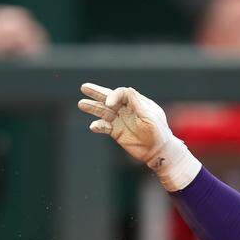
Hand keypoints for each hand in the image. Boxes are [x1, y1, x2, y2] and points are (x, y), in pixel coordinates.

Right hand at [78, 83, 200, 190]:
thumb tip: (126, 89)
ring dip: (93, 107)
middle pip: (109, 98)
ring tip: (81, 104)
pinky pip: (104, 127)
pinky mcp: (116, 132)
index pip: (121, 93)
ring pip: (103, 111)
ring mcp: (120, 120)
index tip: (109, 104)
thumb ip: (137, 103)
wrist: (158, 151)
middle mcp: (126, 109)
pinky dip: (98, 126)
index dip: (113, 95)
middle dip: (97, 93)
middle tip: (84, 87)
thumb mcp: (150, 115)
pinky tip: (93, 126)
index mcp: (136, 102)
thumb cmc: (158, 132)